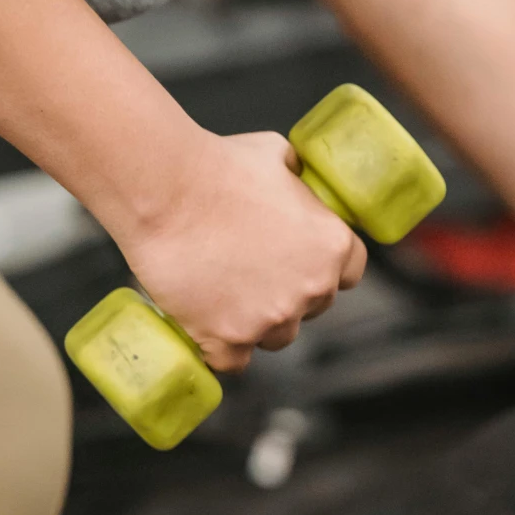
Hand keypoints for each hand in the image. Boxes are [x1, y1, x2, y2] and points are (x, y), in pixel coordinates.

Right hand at [122, 129, 367, 371]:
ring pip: (274, 337)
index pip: (349, 271)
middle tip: (251, 272)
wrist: (165, 190)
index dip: (325, 267)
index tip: (303, 263)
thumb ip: (296, 174)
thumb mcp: (276, 154)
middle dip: (289, 293)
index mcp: (332, 245)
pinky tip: (206, 330)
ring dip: (257, 323)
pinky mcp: (227, 340)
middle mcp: (310, 288)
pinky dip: (220, 349)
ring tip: (223, 295)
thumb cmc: (217, 166)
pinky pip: (233, 361)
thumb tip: (295, 174)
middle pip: (312, 308)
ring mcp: (269, 319)